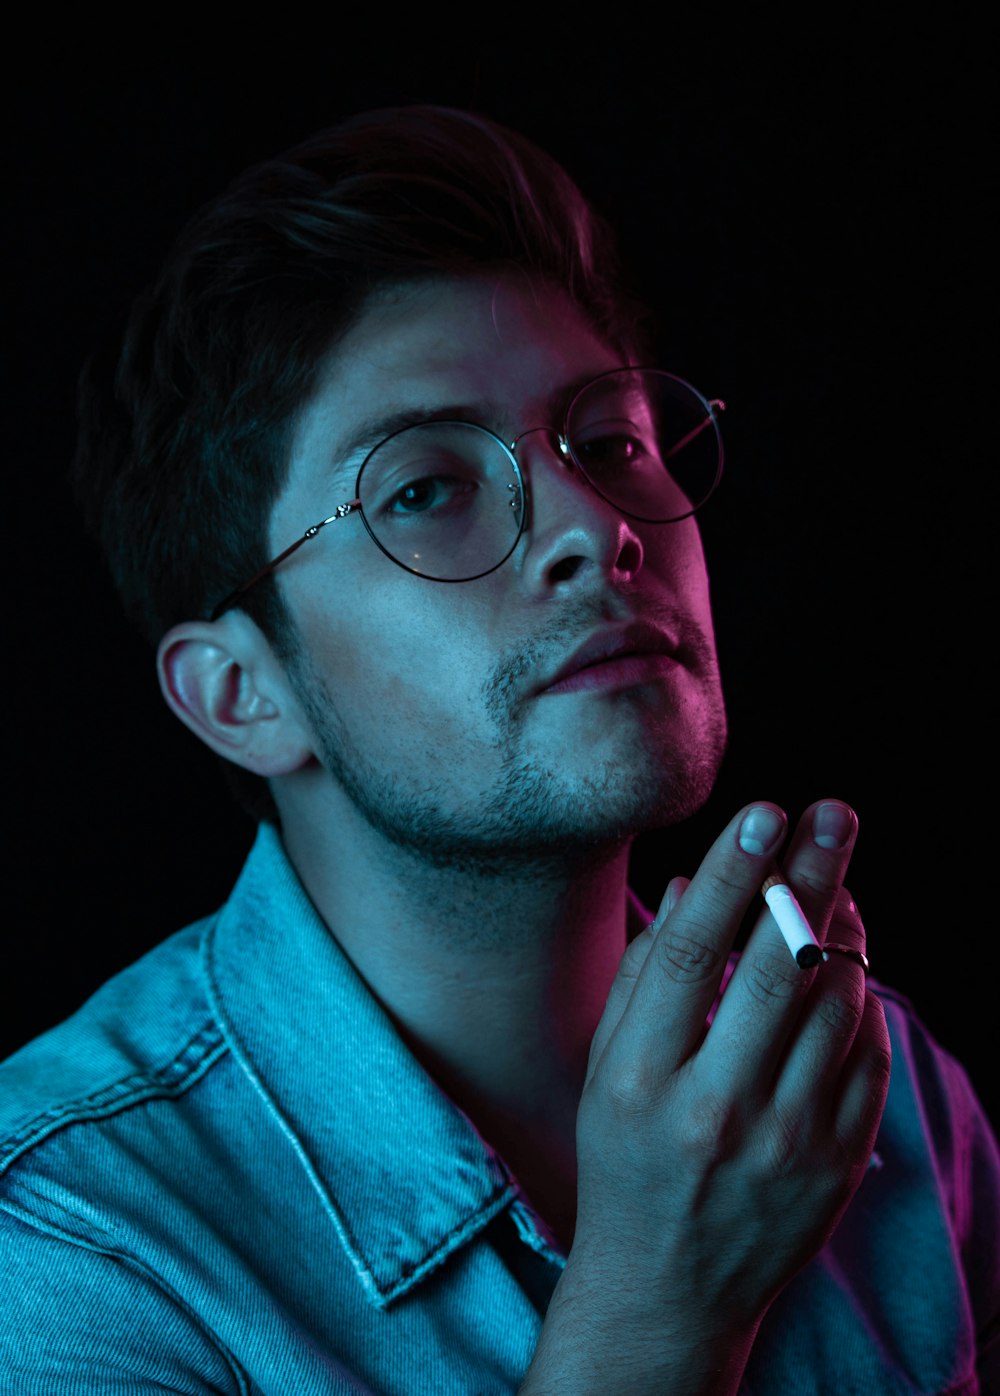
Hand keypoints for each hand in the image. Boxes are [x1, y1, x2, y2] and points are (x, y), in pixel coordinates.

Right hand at [558, 801, 890, 1390]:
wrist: (669, 1290)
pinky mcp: (836, 1165)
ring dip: (845, 929)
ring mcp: (785, 1143)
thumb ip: (642, 977)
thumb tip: (694, 885)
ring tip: (838, 879)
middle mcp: (714, 1111)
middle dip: (810, 877)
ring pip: (835, 1005)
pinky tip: (846, 960)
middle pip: (777, 968)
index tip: (763, 814)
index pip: (690, 953)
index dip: (731, 876)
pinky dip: (862, 997)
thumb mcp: (606, 1070)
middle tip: (833, 815)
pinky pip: (867, 1056)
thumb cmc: (625, 1161)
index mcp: (641, 1079)